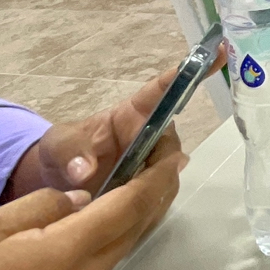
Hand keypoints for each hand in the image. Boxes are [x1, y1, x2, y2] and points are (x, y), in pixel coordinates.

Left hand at [9, 68, 187, 199]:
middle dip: (159, 162)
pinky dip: (149, 208)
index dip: (188, 75)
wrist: (53, 187)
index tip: (216, 54)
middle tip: (134, 180)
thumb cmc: (59, 153)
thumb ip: (70, 153)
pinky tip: (129, 215)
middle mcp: (149, 138)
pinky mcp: (149, 193)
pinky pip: (161, 199)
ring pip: (170, 174)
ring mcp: (151, 166)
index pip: (162, 91)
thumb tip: (85, 170)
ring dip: (151, 189)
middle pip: (171, 143)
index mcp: (131, 115)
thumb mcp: (57, 146)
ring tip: (120, 201)